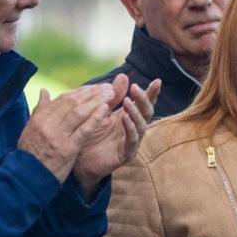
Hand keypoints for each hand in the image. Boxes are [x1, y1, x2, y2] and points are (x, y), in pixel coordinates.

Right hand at [18, 84, 115, 183]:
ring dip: (96, 101)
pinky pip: (83, 130)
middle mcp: (48, 123)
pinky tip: (105, 110)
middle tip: (107, 87)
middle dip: (92, 93)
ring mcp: (57, 136)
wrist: (27, 178)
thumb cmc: (31, 153)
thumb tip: (44, 91)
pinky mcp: (67, 149)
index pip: (63, 99)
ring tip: (110, 94)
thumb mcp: (31, 129)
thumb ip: (40, 109)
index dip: (82, 91)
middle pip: (73, 102)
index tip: (95, 87)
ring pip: (79, 113)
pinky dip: (95, 118)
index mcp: (40, 117)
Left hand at [73, 76, 161, 192]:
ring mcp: (132, 142)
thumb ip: (114, 96)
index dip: (152, 93)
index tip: (157, 80)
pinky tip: (124, 118)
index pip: (144, 103)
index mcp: (130, 117)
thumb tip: (124, 75)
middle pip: (146, 112)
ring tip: (127, 102)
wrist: (79, 161)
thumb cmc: (91, 134)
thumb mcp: (102, 111)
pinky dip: (130, 128)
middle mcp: (134, 128)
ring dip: (135, 112)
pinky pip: (131, 140)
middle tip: (135, 88)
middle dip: (143, 99)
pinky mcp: (126, 154)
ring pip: (141, 125)